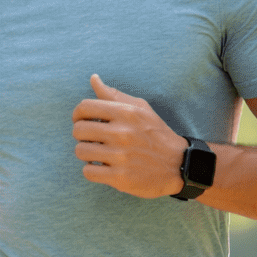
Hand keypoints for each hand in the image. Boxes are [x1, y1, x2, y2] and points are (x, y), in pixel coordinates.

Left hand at [72, 74, 185, 197]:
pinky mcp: (120, 177)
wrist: (179, 164)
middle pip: (78, 130)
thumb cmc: (155, 134)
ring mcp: (121, 156)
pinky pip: (88, 172)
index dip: (78, 114)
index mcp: (125, 113)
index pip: (84, 107)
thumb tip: (93, 78)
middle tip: (92, 139)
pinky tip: (102, 167)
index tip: (83, 120)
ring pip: (80, 151)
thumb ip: (114, 95)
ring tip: (97, 153)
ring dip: (86, 153)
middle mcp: (122, 133)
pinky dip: (91, 170)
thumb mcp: (140, 109)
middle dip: (81, 135)